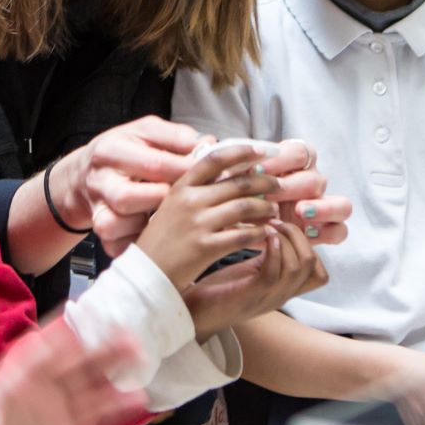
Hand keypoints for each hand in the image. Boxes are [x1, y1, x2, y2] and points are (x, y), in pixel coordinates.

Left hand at [0, 320, 150, 424]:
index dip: (62, 331)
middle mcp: (43, 383)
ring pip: (91, 380)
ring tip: (140, 356)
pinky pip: (97, 410)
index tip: (84, 316)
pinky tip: (137, 398)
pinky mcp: (71, 423)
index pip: (41, 348)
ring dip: (115, 368)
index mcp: (17, 374)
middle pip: (75, 359)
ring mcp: (59, 402)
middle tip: (127, 333)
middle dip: (100, 345)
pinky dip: (117, 404)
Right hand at [47, 117, 203, 257]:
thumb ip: (174, 136)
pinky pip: (117, 246)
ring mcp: (97, 209)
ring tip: (169, 218)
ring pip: (117, 225)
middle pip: (127, 198)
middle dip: (162, 201)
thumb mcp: (145, 132)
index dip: (184, 171)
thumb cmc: (124, 152)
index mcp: (111, 151)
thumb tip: (206, 145)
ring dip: (147, 226)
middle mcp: (100, 182)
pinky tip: (155, 235)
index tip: (209, 173)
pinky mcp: (101, 232)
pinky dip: (138, 244)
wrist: (87, 173)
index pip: (152, 163)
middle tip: (185, 199)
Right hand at [133, 143, 283, 288]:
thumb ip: (196, 191)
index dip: (241, 152)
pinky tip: (265, 233)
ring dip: (265, 207)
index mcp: (181, 188)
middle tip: (277, 185)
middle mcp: (190, 201)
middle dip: (264, 182)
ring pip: (245, 207)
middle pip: (237, 183)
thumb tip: (230, 176)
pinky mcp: (206, 247)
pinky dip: (259, 233)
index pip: (215, 159)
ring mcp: (198, 224)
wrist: (147, 273)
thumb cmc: (161, 241)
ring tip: (273, 210)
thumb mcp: (172, 207)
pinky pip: (243, 235)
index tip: (260, 151)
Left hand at [182, 219, 328, 334]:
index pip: (319, 273)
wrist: (192, 314)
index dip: (309, 246)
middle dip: (298, 236)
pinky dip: (273, 250)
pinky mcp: (251, 296)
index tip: (285, 228)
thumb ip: (269, 255)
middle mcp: (281, 296)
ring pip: (298, 266)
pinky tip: (262, 237)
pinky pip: (275, 273)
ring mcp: (268, 297)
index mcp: (284, 290)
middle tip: (277, 222)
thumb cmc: (218, 288)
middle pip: (313, 266)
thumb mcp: (251, 269)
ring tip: (269, 226)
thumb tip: (278, 223)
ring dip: (286, 239)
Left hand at [204, 139, 351, 246]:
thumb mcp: (224, 186)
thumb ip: (220, 168)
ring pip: (340, 202)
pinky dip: (329, 230)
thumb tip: (202, 147)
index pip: (298, 152)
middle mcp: (310, 184)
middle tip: (272, 194)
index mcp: (292, 166)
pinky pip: (340, 230)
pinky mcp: (325, 231)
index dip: (281, 159)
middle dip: (292, 185)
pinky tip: (308, 232)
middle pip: (315, 177)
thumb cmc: (232, 206)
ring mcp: (322, 208)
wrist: (237, 237)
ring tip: (301, 212)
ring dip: (323, 206)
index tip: (257, 171)